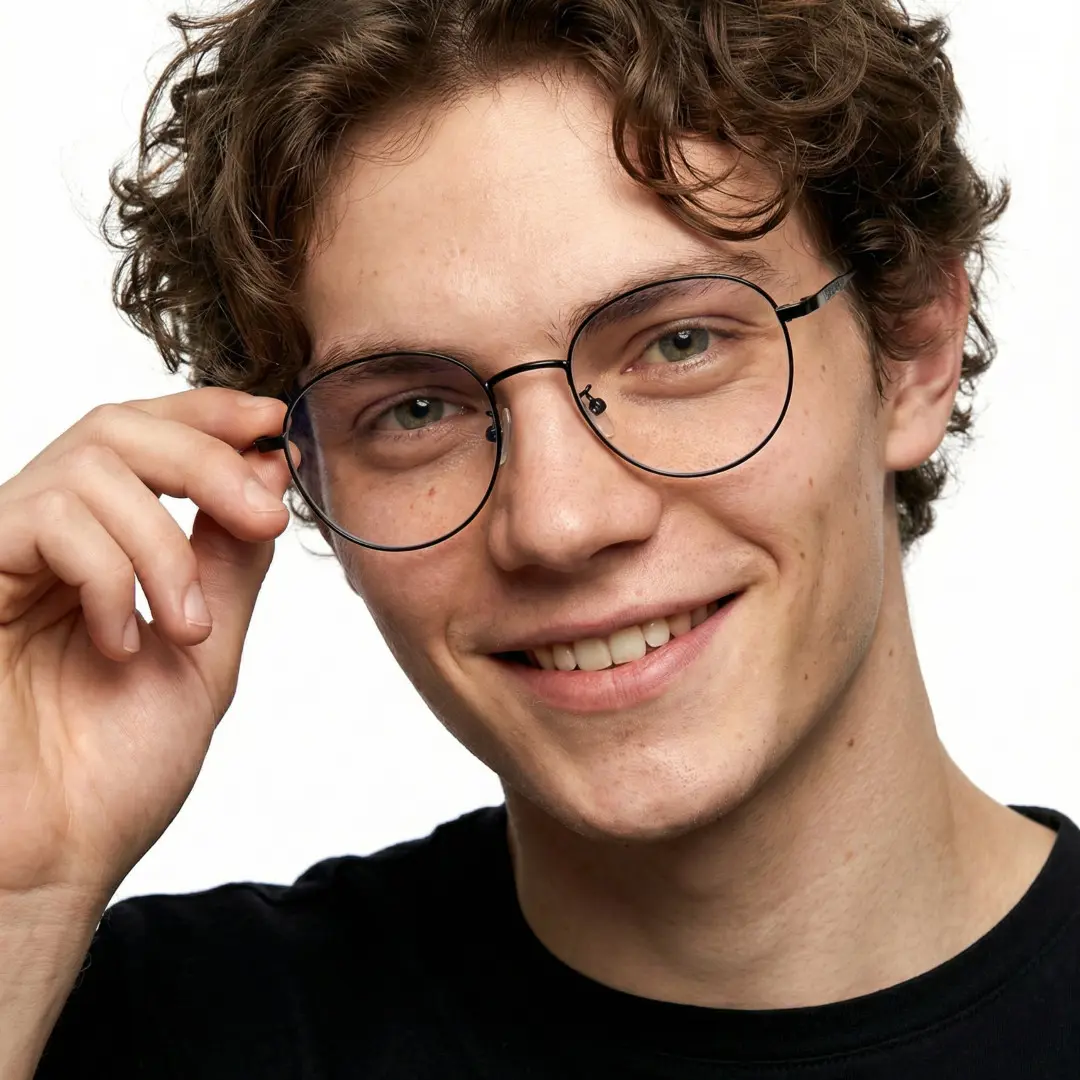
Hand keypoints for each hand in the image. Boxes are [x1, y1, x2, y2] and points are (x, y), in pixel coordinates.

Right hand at [0, 388, 294, 902]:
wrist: (55, 854)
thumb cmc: (117, 768)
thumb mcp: (206, 648)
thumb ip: (229, 561)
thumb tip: (267, 474)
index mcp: (104, 549)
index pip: (147, 438)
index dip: (209, 413)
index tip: (276, 421)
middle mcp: (48, 538)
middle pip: (119, 427)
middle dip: (207, 459)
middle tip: (266, 514)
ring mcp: (4, 554)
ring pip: (92, 465)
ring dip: (165, 543)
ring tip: (185, 628)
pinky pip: (49, 519)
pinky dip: (110, 575)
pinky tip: (120, 642)